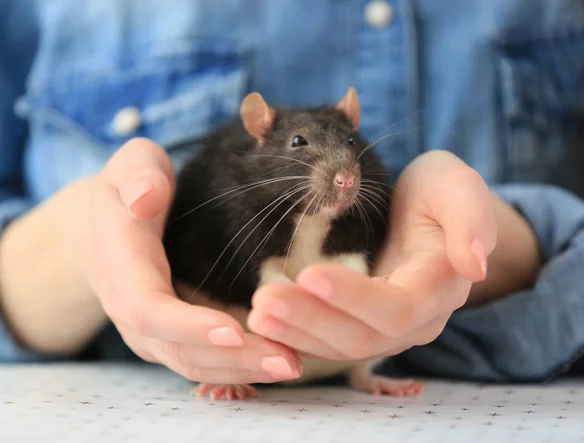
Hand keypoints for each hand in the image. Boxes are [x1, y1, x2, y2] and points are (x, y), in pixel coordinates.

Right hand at [86, 138, 302, 382]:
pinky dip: (235, 369)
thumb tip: (145, 198)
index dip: (189, 326)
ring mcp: (147, 331)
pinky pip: (199, 362)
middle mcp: (130, 311)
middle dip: (232, 359)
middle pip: (178, 350)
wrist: (101, 231)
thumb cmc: (128, 191)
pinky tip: (273, 363)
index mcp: (120, 266)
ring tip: (291, 365)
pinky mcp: (166, 339)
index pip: (149, 309)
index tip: (235, 331)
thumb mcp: (130, 165)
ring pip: (191, 364)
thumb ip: (138, 173)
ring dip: (241, 370)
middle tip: (287, 361)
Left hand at [247, 150, 496, 360]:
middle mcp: (414, 320)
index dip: (355, 298)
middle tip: (264, 300)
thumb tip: (475, 265)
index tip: (310, 275)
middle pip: (362, 337)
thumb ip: (472, 220)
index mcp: (438, 289)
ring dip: (296, 333)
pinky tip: (265, 324)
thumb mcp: (457, 188)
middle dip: (311, 320)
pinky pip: (328, 341)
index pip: (397, 309)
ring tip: (257, 314)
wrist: (427, 213)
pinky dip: (296, 336)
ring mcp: (385, 329)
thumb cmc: (439, 195)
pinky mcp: (360, 325)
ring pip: (341, 346)